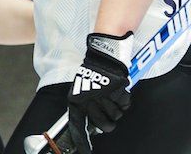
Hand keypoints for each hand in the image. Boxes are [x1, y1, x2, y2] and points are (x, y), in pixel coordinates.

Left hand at [67, 31, 133, 153]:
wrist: (102, 57)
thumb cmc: (92, 73)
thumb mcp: (81, 90)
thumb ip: (83, 107)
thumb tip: (88, 125)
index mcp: (77, 101)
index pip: (78, 126)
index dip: (82, 140)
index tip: (85, 151)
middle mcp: (89, 101)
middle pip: (104, 126)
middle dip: (107, 121)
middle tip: (107, 110)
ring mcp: (104, 98)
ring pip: (116, 116)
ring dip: (116, 108)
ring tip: (110, 96)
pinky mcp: (118, 93)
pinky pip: (125, 106)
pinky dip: (123, 101)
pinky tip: (118, 92)